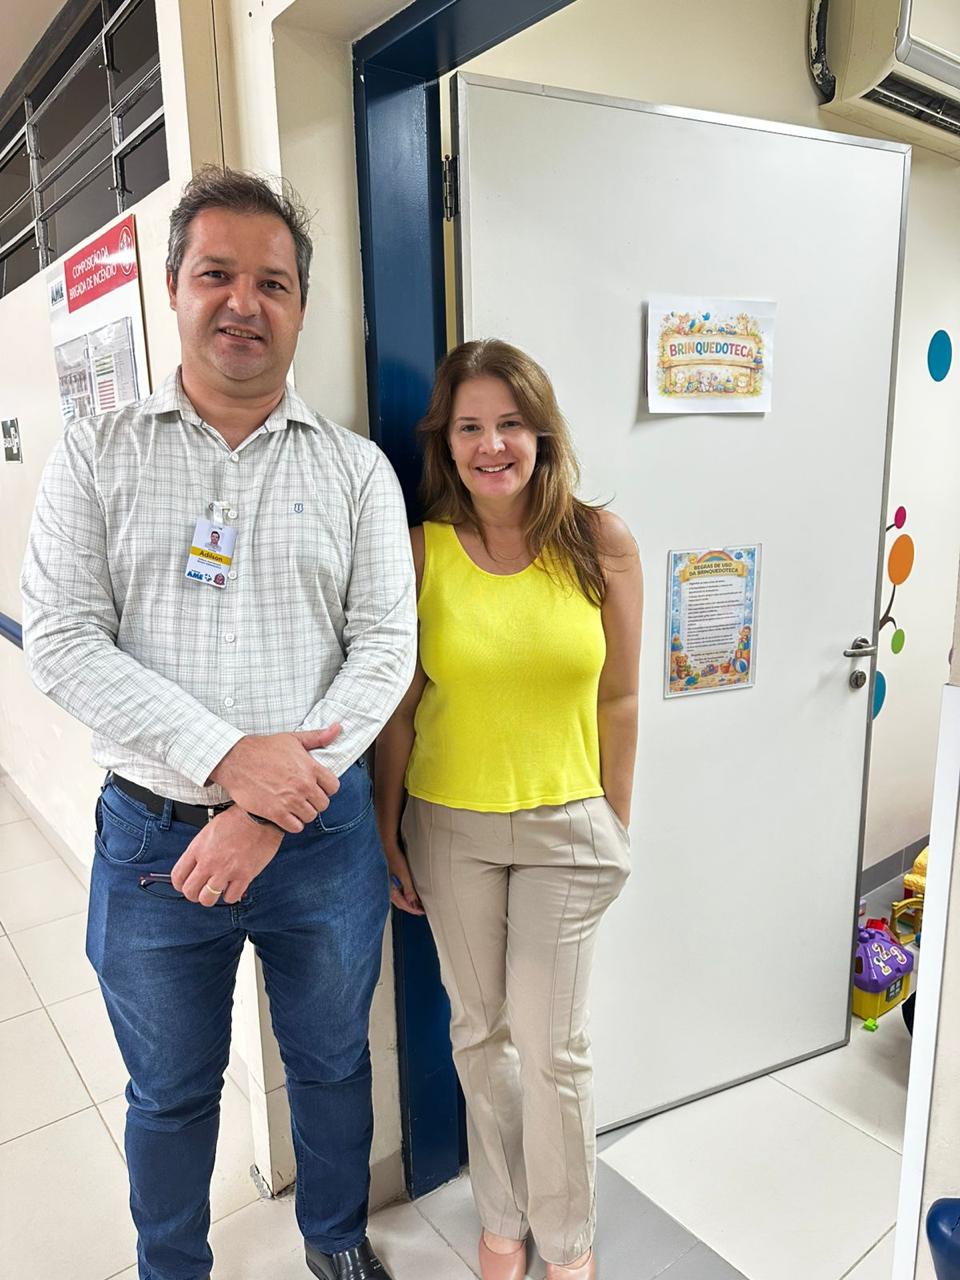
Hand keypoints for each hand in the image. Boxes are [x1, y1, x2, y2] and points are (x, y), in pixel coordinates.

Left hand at [171, 805, 283, 905]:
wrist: (260, 816)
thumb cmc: (236, 820)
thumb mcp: (209, 831)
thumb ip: (201, 851)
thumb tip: (196, 868)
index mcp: (197, 848)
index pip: (177, 877)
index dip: (180, 885)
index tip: (186, 885)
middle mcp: (209, 861)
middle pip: (189, 892)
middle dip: (194, 894)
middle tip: (202, 890)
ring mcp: (226, 869)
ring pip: (207, 899)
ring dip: (211, 897)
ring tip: (218, 890)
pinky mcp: (244, 875)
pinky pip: (230, 898)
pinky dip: (231, 895)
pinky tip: (233, 886)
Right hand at [209, 726, 341, 832]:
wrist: (236, 760)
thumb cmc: (264, 748)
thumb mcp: (293, 739)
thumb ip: (318, 737)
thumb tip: (337, 728)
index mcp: (310, 768)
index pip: (333, 787)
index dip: (326, 788)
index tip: (317, 787)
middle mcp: (303, 785)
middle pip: (323, 804)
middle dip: (314, 801)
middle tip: (303, 797)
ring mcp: (290, 800)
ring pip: (310, 816)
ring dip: (303, 813)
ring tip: (294, 805)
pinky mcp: (275, 812)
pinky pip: (295, 827)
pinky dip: (292, 823)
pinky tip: (285, 814)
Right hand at [384, 841, 423, 914]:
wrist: (392, 850)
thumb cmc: (397, 861)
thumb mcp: (405, 876)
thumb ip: (408, 891)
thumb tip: (412, 903)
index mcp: (393, 891)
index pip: (404, 905)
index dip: (414, 910)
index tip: (422, 912)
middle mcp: (391, 890)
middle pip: (402, 905)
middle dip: (412, 909)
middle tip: (422, 911)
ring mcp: (393, 887)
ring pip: (401, 900)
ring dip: (410, 904)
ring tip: (419, 905)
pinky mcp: (395, 882)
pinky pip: (401, 894)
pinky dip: (407, 898)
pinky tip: (413, 896)